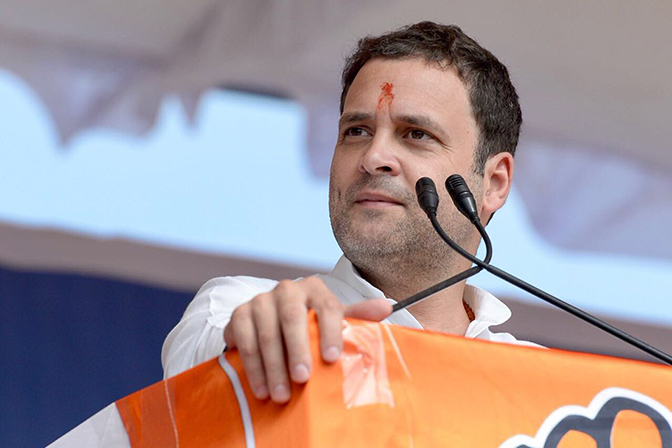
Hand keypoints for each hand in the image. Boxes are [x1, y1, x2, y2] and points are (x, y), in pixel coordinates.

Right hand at [223, 276, 390, 402]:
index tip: (332, 358)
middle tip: (302, 379)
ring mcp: (261, 300)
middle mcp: (287, 289)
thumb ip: (358, 316)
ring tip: (281, 396)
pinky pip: (244, 340)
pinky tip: (261, 389)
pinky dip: (253, 367)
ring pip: (267, 332)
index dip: (331, 332)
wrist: (272, 323)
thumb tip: (386, 306)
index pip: (327, 306)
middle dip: (297, 351)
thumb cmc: (311, 325)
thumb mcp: (335, 321)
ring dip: (273, 367)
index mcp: (315, 288)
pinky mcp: (239, 313)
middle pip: (293, 318)